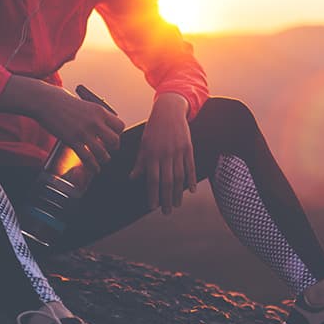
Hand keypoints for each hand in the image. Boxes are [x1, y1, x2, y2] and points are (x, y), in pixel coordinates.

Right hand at [0, 76, 125, 174]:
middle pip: (115, 140)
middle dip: (114, 148)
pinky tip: (94, 169)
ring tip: (102, 161)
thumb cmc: (62, 101)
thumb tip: (99, 122)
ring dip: (104, 159)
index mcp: (100, 111)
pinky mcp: (72, 140)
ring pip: (103, 153)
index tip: (112, 137)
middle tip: (109, 150)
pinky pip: (87, 158)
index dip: (118, 134)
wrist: (45, 101)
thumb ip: (94, 114)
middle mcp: (95, 122)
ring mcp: (84, 132)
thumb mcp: (85, 104)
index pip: (120, 126)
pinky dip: (93, 166)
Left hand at [130, 93, 196, 214]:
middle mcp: (165, 154)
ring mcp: (178, 151)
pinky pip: (190, 166)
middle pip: (167, 181)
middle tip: (166, 212)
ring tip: (177, 204)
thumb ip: (140, 162)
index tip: (152, 207)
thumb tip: (132, 178)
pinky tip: (191, 190)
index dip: (153, 194)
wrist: (169, 110)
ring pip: (179, 176)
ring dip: (178, 192)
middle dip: (166, 198)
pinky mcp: (188, 147)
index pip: (152, 179)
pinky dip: (192, 179)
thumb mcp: (143, 143)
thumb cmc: (154, 128)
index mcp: (152, 154)